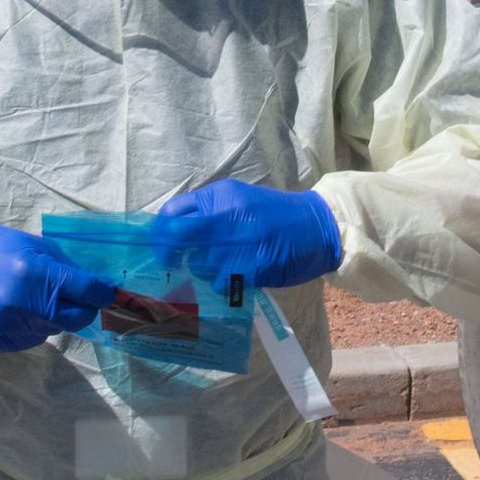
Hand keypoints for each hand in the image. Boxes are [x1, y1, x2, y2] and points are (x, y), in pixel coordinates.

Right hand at [0, 221, 117, 350]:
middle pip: (77, 319)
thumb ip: (66, 267)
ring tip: (32, 297)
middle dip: (83, 309)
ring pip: (55, 330)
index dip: (103, 293)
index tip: (109, 292)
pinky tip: (16, 309)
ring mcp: (9, 327)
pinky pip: (33, 338)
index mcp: (35, 274)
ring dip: (54, 316)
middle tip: (77, 297)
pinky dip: (33, 325)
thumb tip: (96, 285)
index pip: (86, 292)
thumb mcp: (34, 246)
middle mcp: (24, 305)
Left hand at [156, 180, 342, 290]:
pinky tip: (237, 276)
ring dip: (203, 271)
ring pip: (198, 265)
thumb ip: (209, 211)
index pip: (173, 211)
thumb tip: (174, 231)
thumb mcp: (240, 200)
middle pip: (176, 237)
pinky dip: (223, 284)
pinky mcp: (250, 267)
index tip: (163, 245)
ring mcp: (237, 243)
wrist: (318, 226)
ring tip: (222, 266)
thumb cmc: (276, 214)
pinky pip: (219, 282)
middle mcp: (225, 216)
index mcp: (221, 195)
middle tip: (171, 263)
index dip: (160, 232)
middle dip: (168, 253)